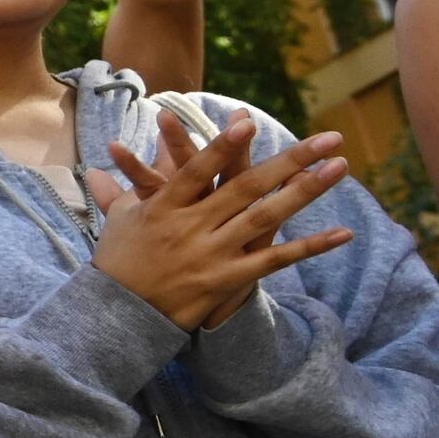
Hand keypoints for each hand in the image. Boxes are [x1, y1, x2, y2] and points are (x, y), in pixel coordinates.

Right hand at [81, 112, 354, 332]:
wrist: (120, 316)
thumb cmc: (119, 262)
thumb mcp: (118, 221)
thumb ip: (118, 190)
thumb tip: (97, 169)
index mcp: (163, 207)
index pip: (196, 170)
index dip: (221, 146)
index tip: (248, 122)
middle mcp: (191, 227)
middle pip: (246, 187)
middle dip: (290, 159)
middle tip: (327, 139)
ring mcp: (211, 253)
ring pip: (266, 217)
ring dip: (307, 191)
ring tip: (339, 168)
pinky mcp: (227, 279)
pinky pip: (275, 261)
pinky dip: (309, 247)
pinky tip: (341, 233)